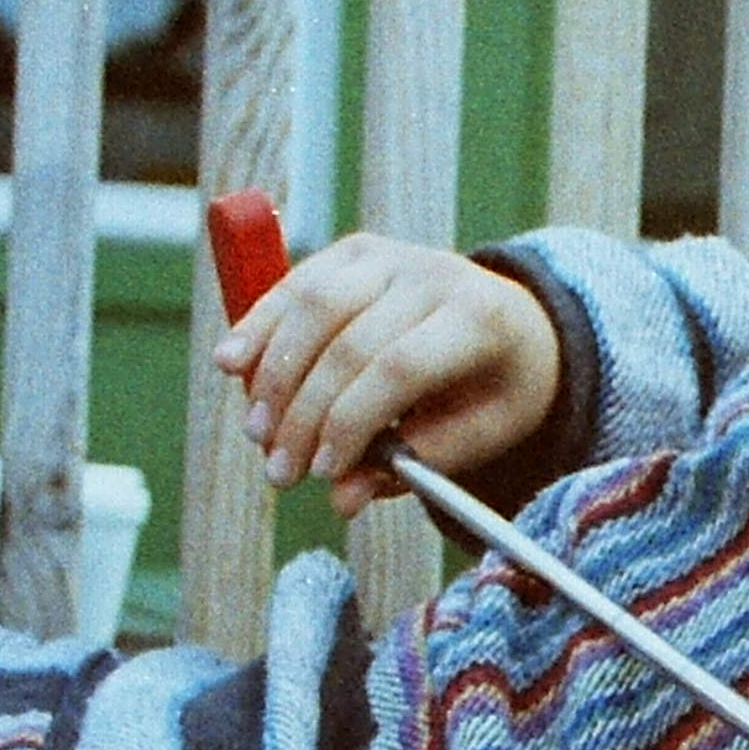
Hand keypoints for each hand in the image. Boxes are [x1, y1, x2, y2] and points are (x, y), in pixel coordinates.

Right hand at [207, 232, 563, 513]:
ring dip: (274, 374)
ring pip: (313, 306)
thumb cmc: (493, 389)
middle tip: (280, 471)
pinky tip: (232, 365)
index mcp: (479, 320)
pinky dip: (259, 325)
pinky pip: (295, 285)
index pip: (399, 367)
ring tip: (257, 434)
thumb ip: (413, 465)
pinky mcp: (355, 251)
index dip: (351, 420)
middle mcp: (433, 274)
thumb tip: (341, 498)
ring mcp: (391, 256)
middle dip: (305, 413)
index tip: (323, 472)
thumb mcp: (478, 436)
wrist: (516, 322)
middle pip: (349, 340)